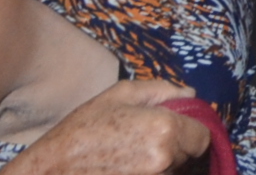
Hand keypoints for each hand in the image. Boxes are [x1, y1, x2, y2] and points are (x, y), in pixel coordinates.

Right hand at [11, 79, 211, 174]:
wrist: (51, 170)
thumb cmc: (83, 130)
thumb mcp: (121, 94)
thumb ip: (163, 90)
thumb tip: (190, 94)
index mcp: (164, 129)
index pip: (203, 136)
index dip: (192, 130)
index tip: (176, 127)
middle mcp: (164, 160)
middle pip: (190, 156)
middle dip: (179, 146)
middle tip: (148, 139)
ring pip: (175, 171)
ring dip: (165, 163)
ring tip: (132, 154)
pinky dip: (151, 173)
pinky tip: (128, 167)